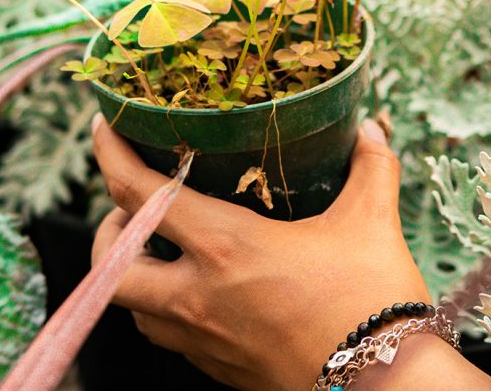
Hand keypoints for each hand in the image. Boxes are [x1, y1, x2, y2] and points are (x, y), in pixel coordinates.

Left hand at [91, 117, 429, 390]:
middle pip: (109, 266)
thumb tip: (371, 129)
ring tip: (164, 247)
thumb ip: (369, 167)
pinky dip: (169, 309)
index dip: (110, 153)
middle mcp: (199, 296)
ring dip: (135, 272)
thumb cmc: (373, 301)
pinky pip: (171, 337)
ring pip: (134, 309)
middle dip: (108, 230)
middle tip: (134, 205)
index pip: (138, 194)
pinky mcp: (220, 369)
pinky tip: (205, 290)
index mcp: (225, 247)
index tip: (106, 125)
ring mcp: (205, 339)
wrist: (385, 384)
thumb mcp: (372, 221)